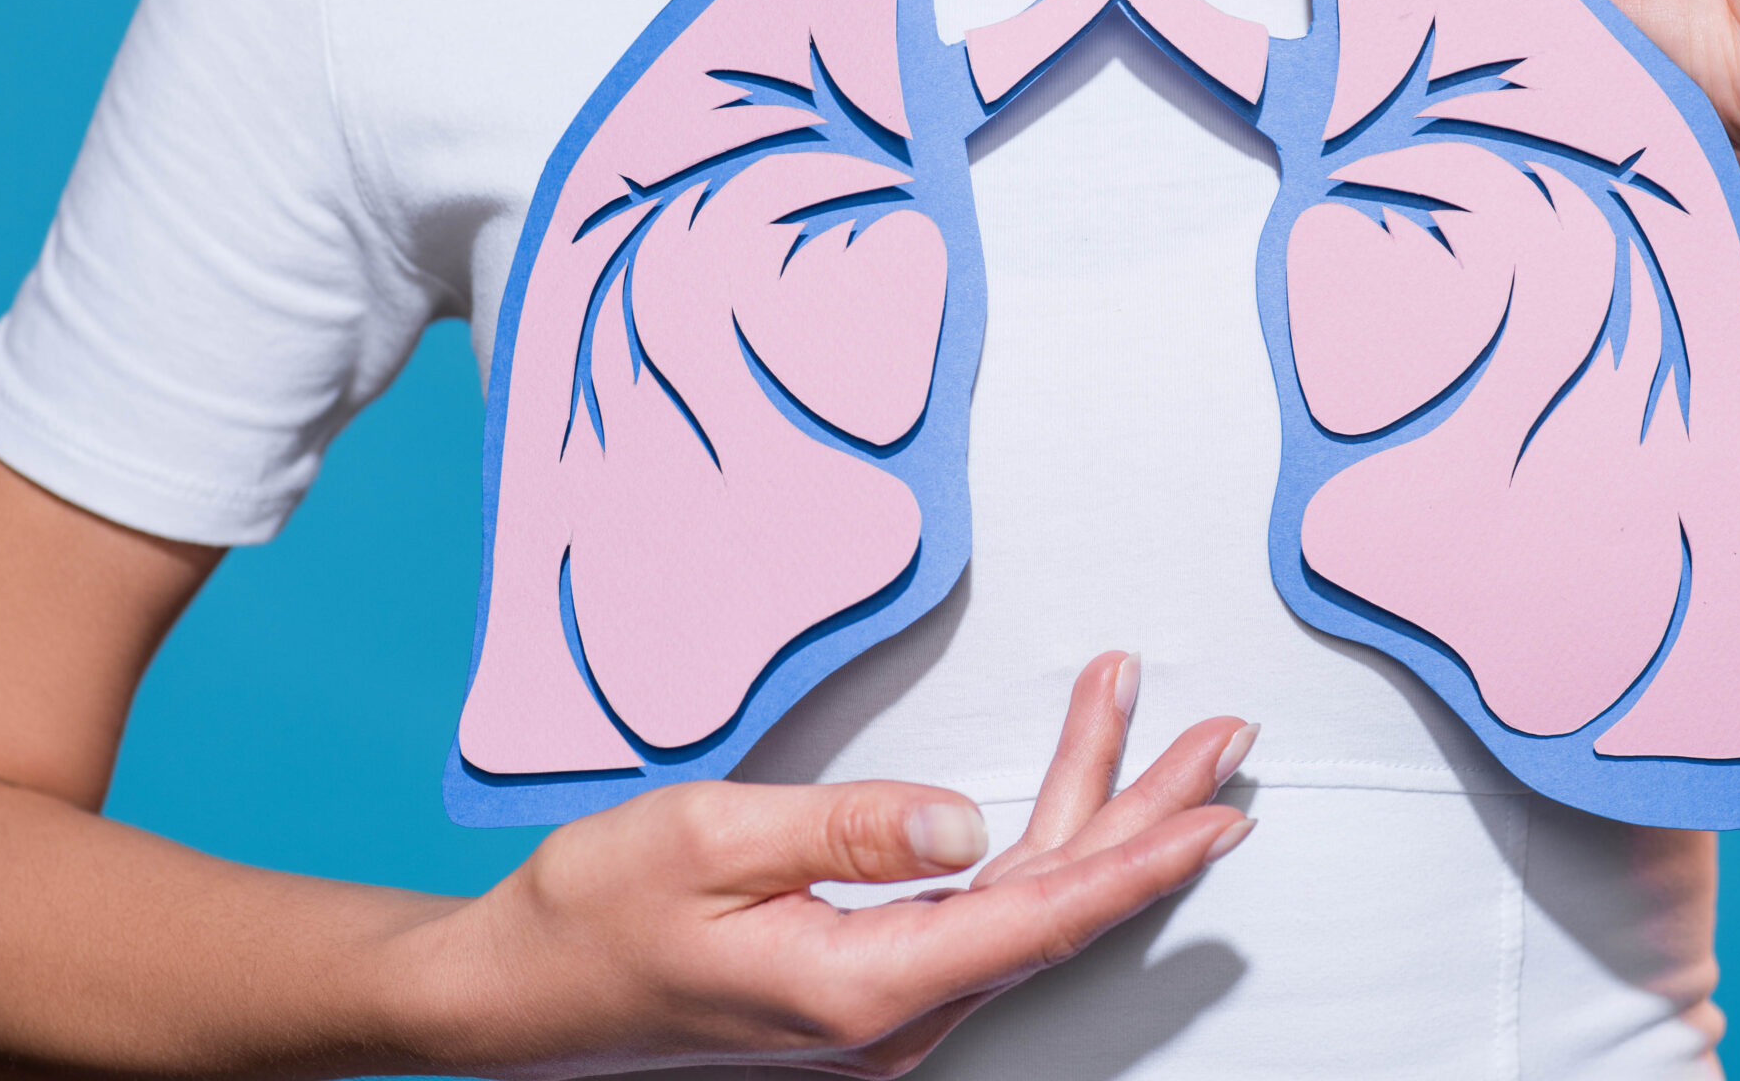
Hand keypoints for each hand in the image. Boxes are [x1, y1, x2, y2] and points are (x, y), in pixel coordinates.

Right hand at [393, 652, 1254, 1077]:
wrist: (515, 994)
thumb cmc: (592, 914)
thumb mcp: (708, 842)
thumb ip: (849, 829)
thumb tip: (969, 821)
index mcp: (860, 988)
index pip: (1038, 917)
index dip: (1140, 860)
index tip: (1216, 812)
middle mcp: (891, 1016)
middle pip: (1055, 907)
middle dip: (1146, 816)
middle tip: (1224, 744)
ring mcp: (881, 1009)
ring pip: (1023, 902)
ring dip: (1088, 810)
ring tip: (1149, 724)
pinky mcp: (865, 986)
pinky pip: (978, 911)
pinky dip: (1028, 837)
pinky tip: (1053, 784)